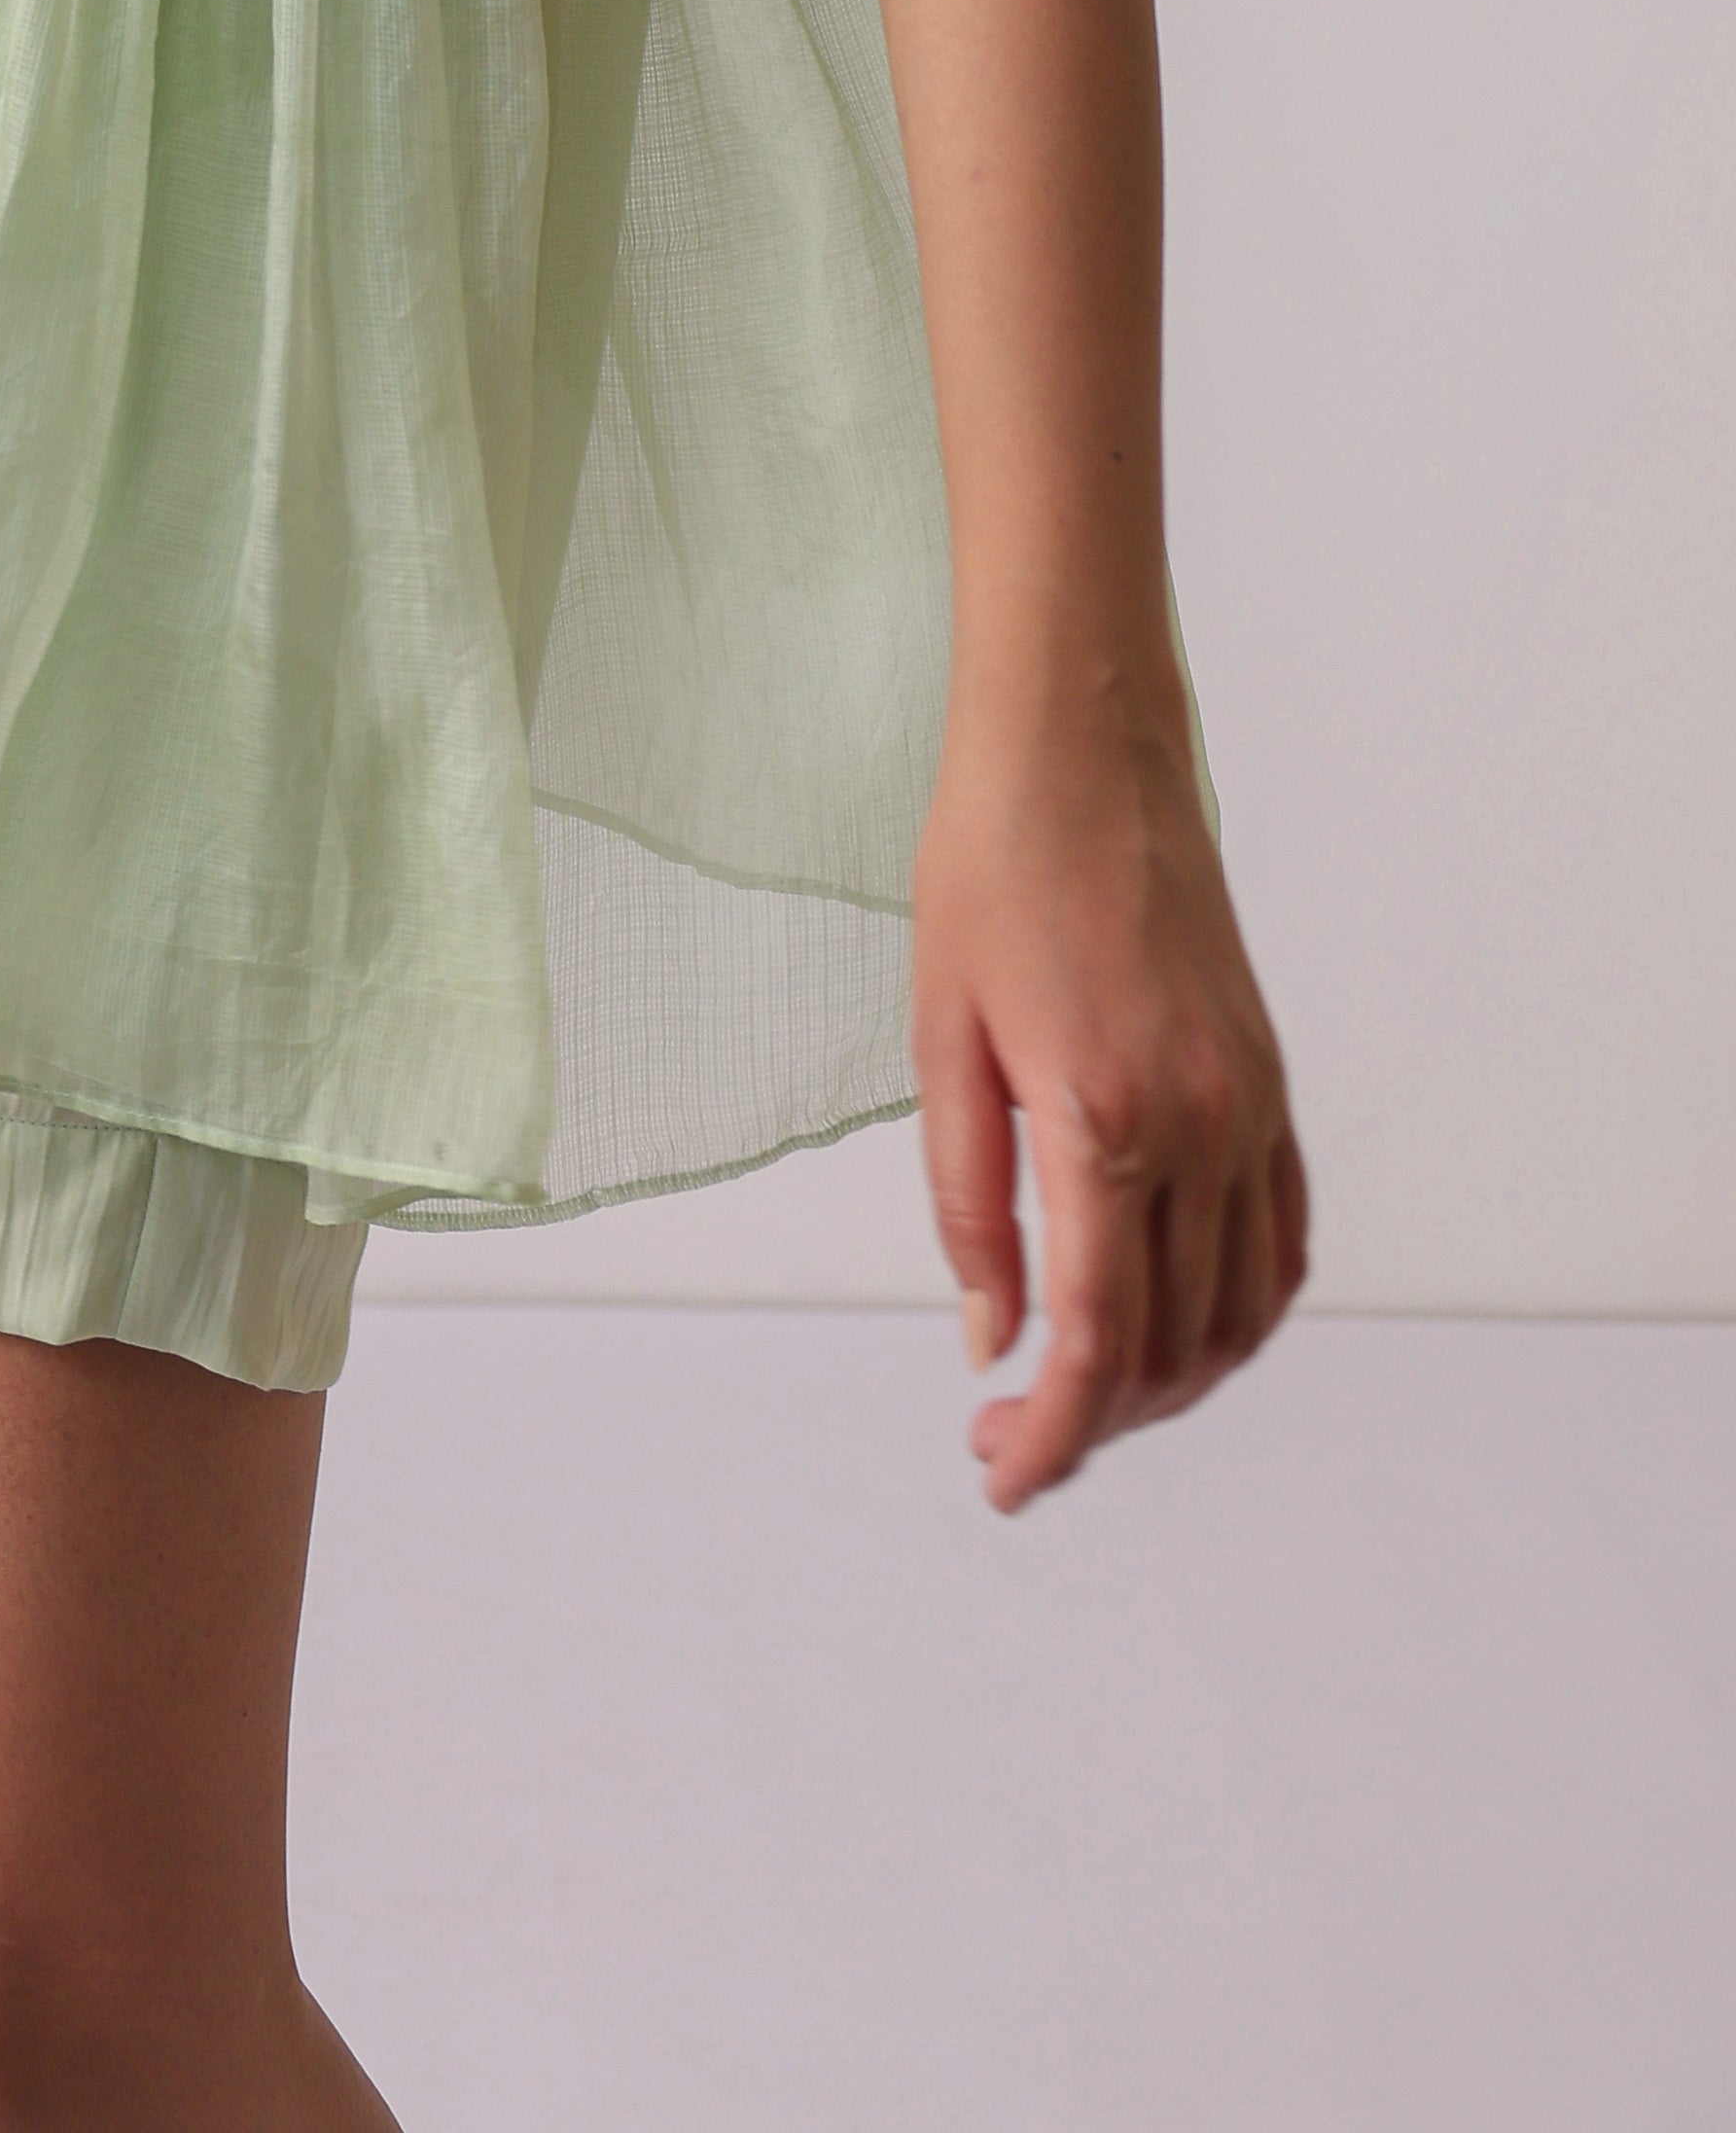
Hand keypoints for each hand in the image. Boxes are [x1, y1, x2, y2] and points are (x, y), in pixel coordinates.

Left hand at [911, 693, 1307, 1511]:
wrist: (1080, 748)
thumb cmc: (991, 867)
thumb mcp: (941, 1038)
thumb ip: (969, 1202)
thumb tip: (993, 1336)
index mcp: (1105, 1120)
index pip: (1096, 1341)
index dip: (1052, 1436)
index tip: (1002, 1474)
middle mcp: (1200, 1126)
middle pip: (1170, 1347)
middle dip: (1095, 1422)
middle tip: (1011, 1434)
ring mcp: (1249, 1106)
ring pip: (1239, 1313)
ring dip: (1169, 1382)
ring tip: (1082, 1391)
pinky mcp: (1269, 1082)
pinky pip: (1281, 1239)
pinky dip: (1240, 1312)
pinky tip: (1178, 1326)